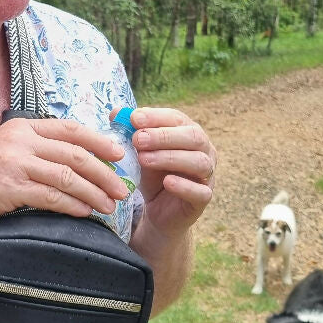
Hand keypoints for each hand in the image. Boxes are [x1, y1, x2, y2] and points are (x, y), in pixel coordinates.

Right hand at [0, 117, 130, 230]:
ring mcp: (15, 164)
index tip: (119, 155)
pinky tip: (85, 212)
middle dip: (104, 172)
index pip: (70, 129)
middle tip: (123, 189)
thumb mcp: (1, 147)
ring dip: (94, 192)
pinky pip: (51, 196)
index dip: (99, 141)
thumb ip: (31, 147)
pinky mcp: (9, 188)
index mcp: (21, 127)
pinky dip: (73, 204)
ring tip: (110, 206)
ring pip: (68, 176)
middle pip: (75, 154)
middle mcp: (20, 141)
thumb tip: (68, 158)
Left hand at [125, 107, 215, 236]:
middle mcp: (204, 150)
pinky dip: (184, 185)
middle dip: (164, 136)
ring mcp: (207, 174)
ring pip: (198, 162)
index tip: (134, 119)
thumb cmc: (152, 175)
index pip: (177, 118)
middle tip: (138, 139)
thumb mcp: (139, 152)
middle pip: (193, 137)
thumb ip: (130, 133)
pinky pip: (200, 191)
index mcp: (188, 133)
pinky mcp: (204, 198)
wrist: (159, 210)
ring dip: (170, 158)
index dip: (156, 117)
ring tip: (143, 159)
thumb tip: (115, 112)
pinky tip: (167, 182)